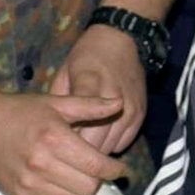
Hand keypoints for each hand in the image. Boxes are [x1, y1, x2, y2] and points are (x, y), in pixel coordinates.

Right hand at [0, 91, 126, 194]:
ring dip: (79, 190)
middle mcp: (42, 163)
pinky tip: (58, 185)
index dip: (114, 169)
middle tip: (93, 169)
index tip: (120, 169)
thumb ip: (91, 106)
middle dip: (97, 179)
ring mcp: (28, 183)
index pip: (96, 165)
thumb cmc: (23, 112)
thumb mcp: (58, 103)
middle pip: (88, 187)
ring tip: (74, 174)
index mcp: (55, 138)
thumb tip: (119, 102)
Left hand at [50, 24, 146, 154]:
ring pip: (110, 147)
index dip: (64, 144)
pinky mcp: (140, 114)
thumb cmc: (86, 57)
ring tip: (81, 145)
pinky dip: (110, 144)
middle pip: (94, 143)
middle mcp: (114, 99)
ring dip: (95, 150)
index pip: (78, 129)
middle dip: (78, 154)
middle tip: (65, 153)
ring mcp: (130, 108)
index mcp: (90, 84)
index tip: (54, 149)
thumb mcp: (64, 74)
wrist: (120, 40)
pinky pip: (123, 143)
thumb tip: (54, 137)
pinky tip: (100, 135)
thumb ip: (60, 105)